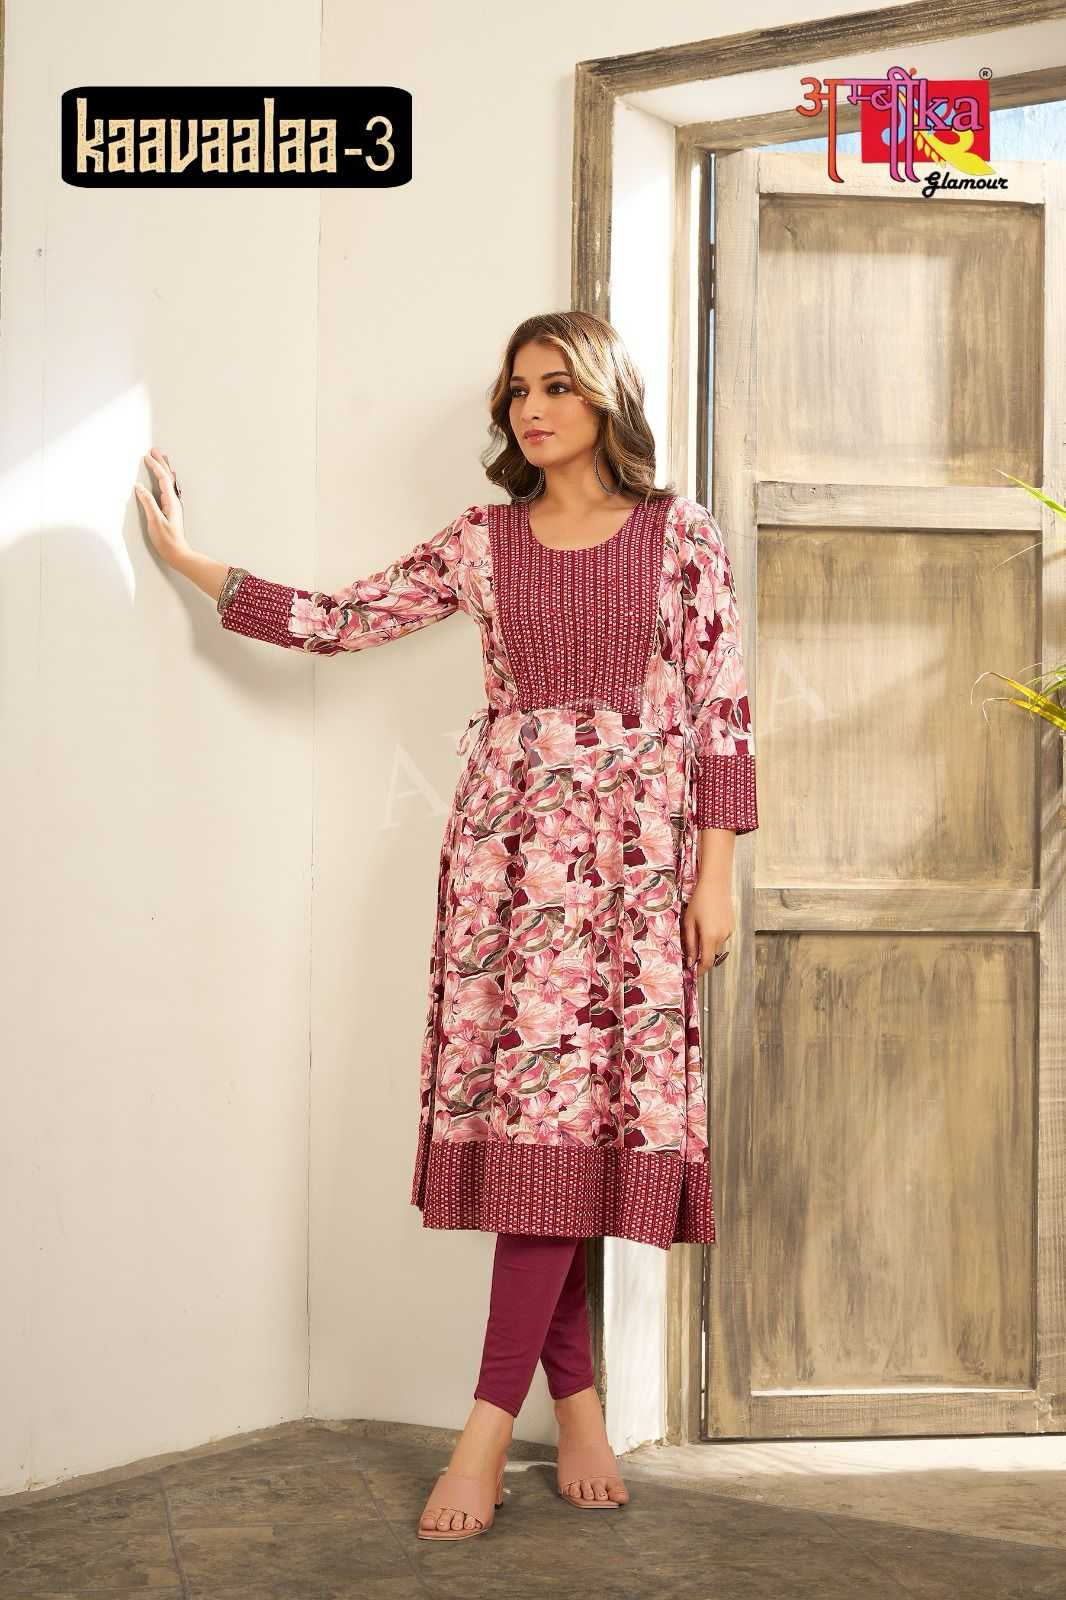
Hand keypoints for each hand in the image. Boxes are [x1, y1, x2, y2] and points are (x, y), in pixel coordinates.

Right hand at [135, 447, 189, 568]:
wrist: (178, 554)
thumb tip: (139, 487)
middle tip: (154, 450)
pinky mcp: (170, 510)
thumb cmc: (167, 540)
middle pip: (168, 477)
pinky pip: (168, 489)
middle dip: (160, 463)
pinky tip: (168, 478)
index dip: (155, 467)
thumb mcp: (155, 521)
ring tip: (160, 458)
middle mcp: (174, 501)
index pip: (163, 479)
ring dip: (164, 469)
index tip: (147, 456)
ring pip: (169, 482)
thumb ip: (148, 503)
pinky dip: (166, 480)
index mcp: (171, 502)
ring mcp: (173, 505)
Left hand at [681, 875, 733, 978]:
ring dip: (707, 945)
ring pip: (716, 946)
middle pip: (711, 956)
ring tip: (699, 929)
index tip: (693, 974)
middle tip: (690, 952)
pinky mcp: (731, 926)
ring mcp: (728, 932)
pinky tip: (708, 923)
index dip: (700, 971)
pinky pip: (721, 938)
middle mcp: (722, 937)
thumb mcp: (689, 922)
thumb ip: (690, 943)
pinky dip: (713, 937)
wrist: (716, 885)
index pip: (706, 962)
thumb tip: (690, 961)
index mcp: (710, 937)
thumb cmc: (699, 901)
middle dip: (702, 957)